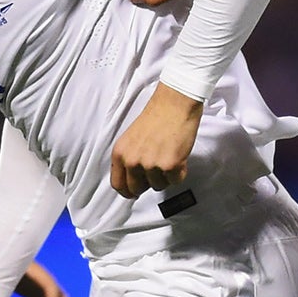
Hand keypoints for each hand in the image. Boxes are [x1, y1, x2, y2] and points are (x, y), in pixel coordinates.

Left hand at [110, 83, 202, 197]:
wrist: (174, 104)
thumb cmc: (156, 116)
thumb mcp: (131, 138)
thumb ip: (129, 159)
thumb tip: (132, 179)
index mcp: (120, 154)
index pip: (118, 184)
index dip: (127, 192)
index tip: (133, 193)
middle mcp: (132, 161)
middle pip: (138, 189)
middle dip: (148, 183)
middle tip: (156, 169)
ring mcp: (151, 165)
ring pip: (158, 185)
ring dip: (165, 175)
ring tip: (168, 154)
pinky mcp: (170, 166)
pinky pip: (175, 180)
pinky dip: (180, 171)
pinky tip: (178, 155)